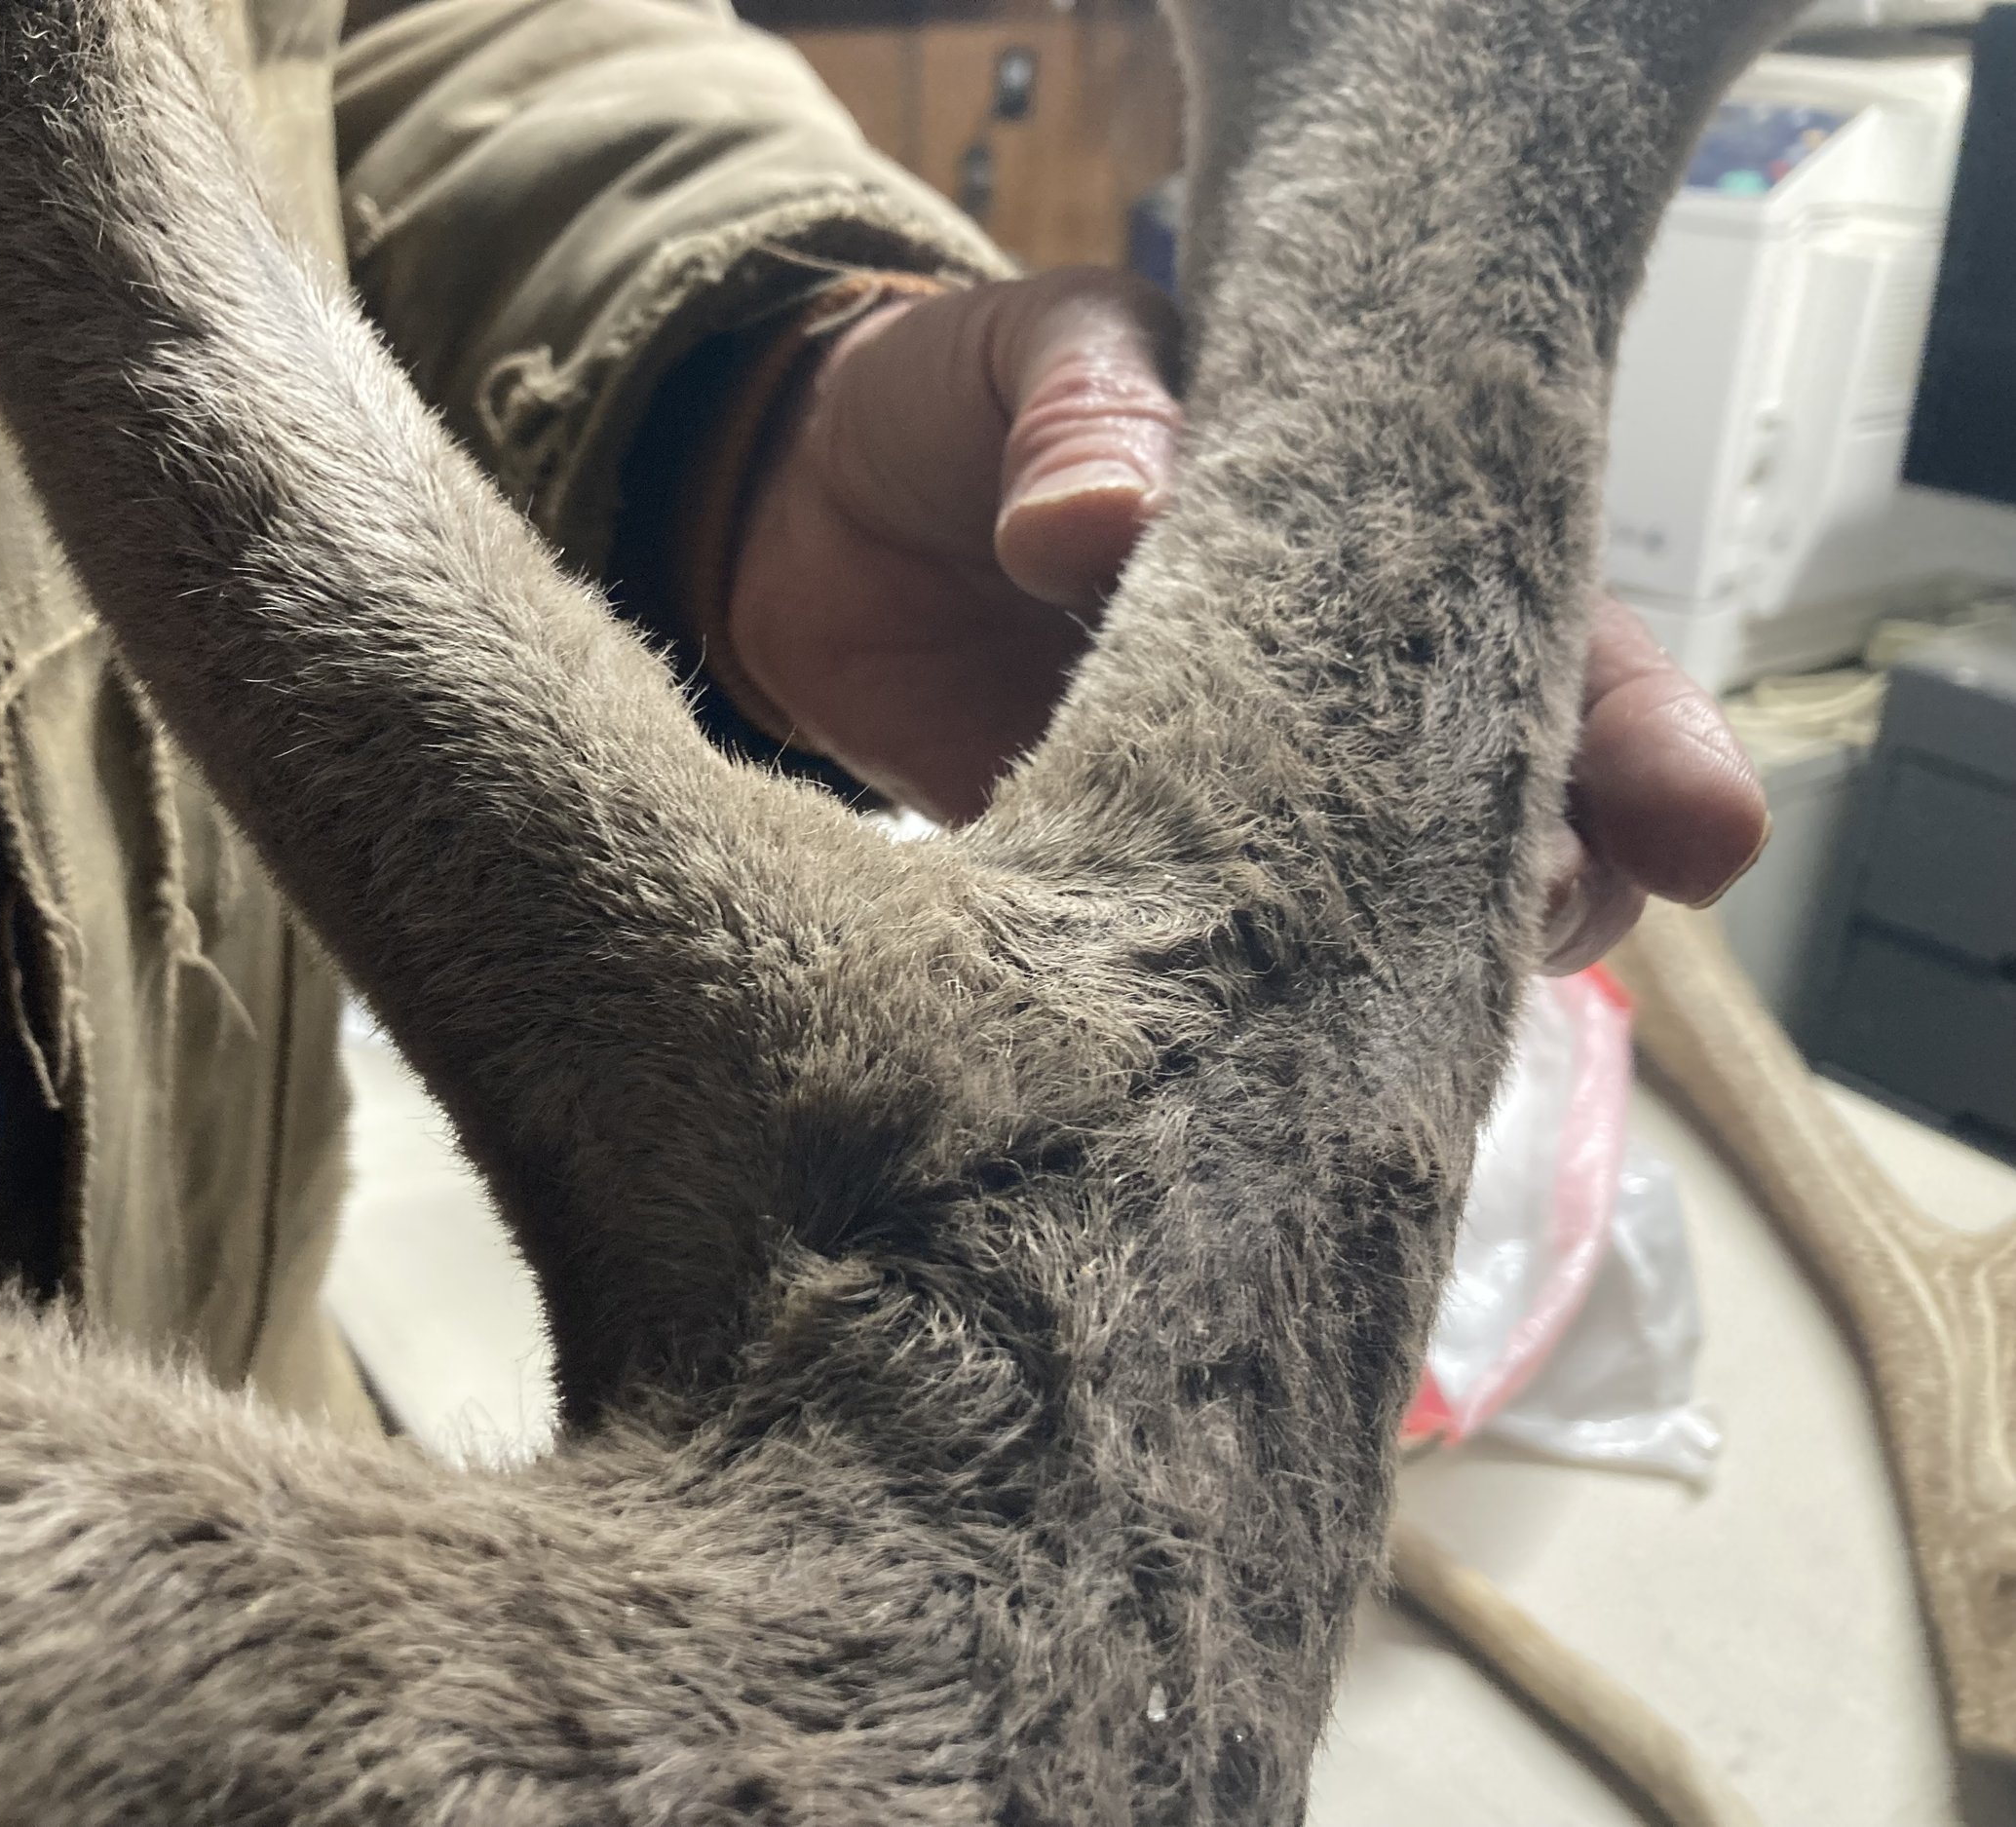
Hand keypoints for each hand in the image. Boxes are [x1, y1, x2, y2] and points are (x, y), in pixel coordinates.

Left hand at [725, 269, 1767, 973]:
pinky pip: (1199, 988)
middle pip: (1505, 812)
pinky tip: (1239, 1070)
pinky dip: (1232, 1034)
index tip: (1698, 831)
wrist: (800, 518)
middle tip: (1552, 920)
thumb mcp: (1043, 348)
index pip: (1550, 641)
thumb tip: (1097, 522)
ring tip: (1417, 1007)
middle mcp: (1332, 699)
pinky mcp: (1103, 903)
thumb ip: (1086, 407)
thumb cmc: (961, 408)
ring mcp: (1228, 817)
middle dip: (1564, 881)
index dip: (1640, 737)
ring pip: (1379, 926)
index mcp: (1368, 544)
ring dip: (1415, 975)